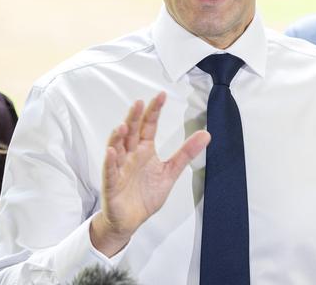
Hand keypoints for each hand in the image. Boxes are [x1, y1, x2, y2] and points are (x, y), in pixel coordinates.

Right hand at [90, 92, 209, 256]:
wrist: (130, 220)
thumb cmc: (145, 195)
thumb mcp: (169, 173)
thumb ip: (185, 153)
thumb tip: (206, 134)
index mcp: (144, 151)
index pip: (148, 127)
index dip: (154, 112)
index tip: (160, 96)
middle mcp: (129, 155)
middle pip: (131, 133)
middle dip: (134, 118)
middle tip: (139, 103)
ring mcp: (119, 168)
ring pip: (116, 149)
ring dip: (118, 137)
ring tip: (123, 126)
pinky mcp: (111, 184)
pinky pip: (109, 171)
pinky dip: (109, 161)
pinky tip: (111, 152)